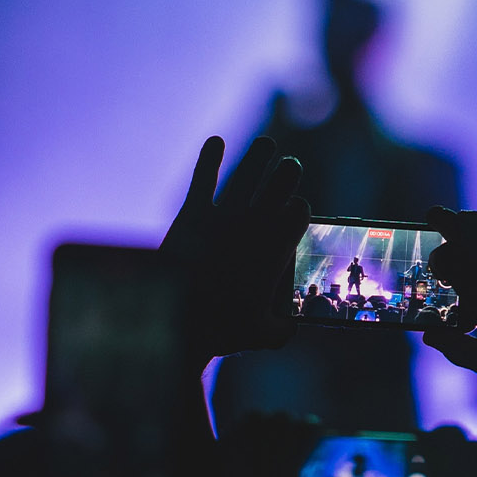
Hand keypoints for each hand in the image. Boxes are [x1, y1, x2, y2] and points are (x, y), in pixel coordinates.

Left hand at [160, 136, 309, 369]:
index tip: (297, 211)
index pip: (300, 210)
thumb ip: (283, 328)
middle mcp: (256, 223)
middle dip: (288, 174)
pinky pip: (203, 178)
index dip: (300, 209)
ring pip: (249, 172)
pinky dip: (209, 158)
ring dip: (260, 155)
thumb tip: (290, 328)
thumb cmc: (223, 329)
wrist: (175, 321)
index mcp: (278, 247)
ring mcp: (224, 215)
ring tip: (266, 145)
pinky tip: (215, 141)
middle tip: (290, 169)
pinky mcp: (192, 214)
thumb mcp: (263, 335)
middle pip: (282, 183)